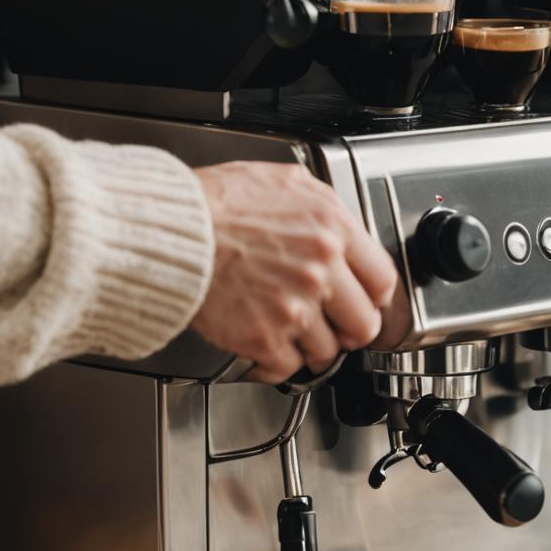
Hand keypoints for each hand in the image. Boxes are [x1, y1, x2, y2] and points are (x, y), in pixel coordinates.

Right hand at [191, 162, 398, 384]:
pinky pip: (288, 368)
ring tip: (289, 330)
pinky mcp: (263, 338)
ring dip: (309, 345)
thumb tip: (342, 226)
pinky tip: (265, 346)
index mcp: (332, 231)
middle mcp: (319, 271)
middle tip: (333, 324)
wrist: (167, 229)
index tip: (364, 301)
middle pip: (365, 325)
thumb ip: (323, 206)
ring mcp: (293, 309)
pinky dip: (275, 363)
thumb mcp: (284, 182)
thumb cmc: (215, 203)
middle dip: (349, 328)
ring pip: (328, 352)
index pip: (383, 281)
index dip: (373, 296)